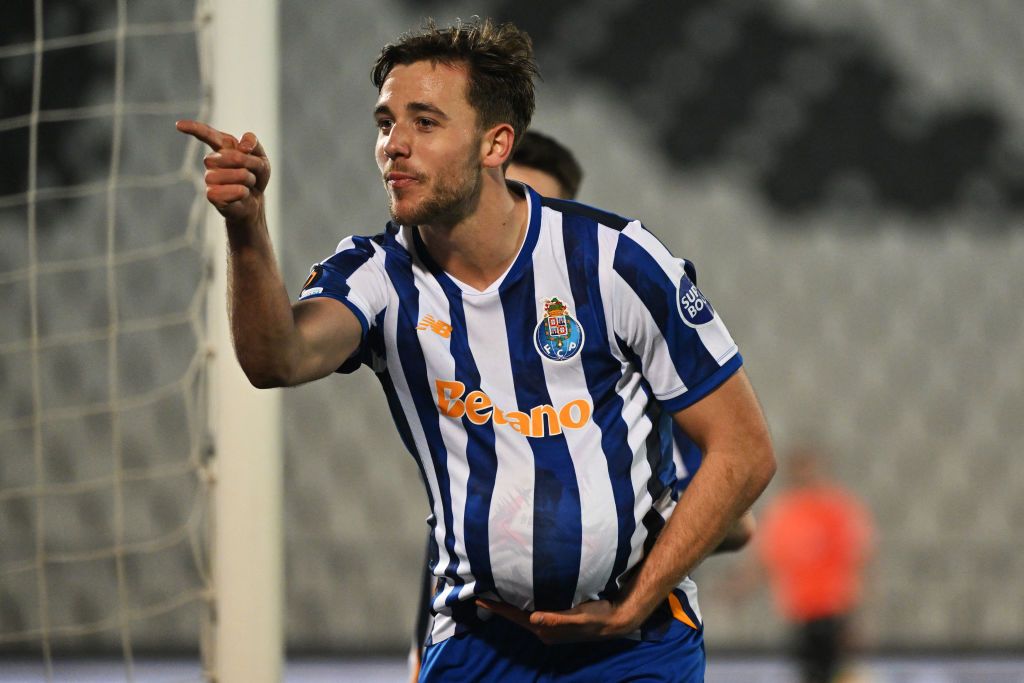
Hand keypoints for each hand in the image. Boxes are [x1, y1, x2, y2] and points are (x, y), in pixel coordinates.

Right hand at [176, 119, 269, 223]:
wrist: (254, 201)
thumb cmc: (255, 176)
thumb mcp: (260, 156)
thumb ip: (253, 143)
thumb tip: (243, 146)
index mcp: (222, 147)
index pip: (207, 134)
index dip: (194, 128)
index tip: (179, 125)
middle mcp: (212, 162)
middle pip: (234, 157)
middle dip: (251, 165)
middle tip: (252, 173)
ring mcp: (210, 179)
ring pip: (236, 174)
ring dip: (249, 180)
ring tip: (247, 185)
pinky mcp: (212, 196)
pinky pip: (233, 191)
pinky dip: (243, 192)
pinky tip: (241, 195)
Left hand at [475, 598, 638, 643]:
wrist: (615, 621)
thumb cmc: (598, 616)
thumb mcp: (580, 616)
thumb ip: (557, 618)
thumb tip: (533, 617)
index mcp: (545, 629)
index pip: (515, 616)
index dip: (496, 607)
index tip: (478, 598)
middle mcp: (544, 630)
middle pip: (515, 616)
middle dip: (498, 606)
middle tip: (481, 592)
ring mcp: (550, 627)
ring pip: (522, 615)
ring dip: (509, 605)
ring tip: (495, 592)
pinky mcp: (556, 621)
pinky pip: (533, 613)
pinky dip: (522, 605)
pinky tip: (520, 596)